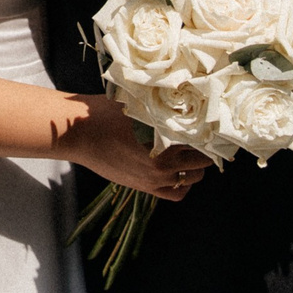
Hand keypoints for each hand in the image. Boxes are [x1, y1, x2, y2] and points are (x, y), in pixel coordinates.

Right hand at [60, 97, 211, 200]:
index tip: (213, 124)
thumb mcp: (139, 103)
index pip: (203, 137)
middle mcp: (164, 161)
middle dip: (206, 147)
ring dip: (197, 165)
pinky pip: (177, 193)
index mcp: (165, 136)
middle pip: (203, 158)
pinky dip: (184, 184)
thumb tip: (189, 99)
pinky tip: (181, 172)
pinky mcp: (145, 187)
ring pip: (193, 177)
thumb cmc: (105, 112)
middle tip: (205, 137)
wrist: (79, 133)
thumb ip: (164, 107)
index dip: (210, 130)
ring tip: (193, 153)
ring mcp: (155, 177)